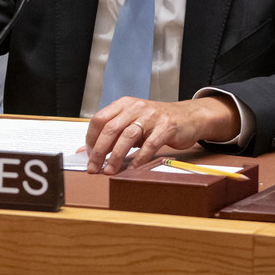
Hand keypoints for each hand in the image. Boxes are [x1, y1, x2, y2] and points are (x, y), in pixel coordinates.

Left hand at [84, 95, 240, 174]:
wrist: (188, 117)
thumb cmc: (156, 122)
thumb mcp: (132, 123)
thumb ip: (112, 135)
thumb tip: (85, 152)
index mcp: (124, 104)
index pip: (99, 119)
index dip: (91, 139)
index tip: (88, 155)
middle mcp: (136, 107)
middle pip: (110, 129)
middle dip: (99, 151)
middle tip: (93, 167)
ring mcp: (152, 116)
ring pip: (127, 136)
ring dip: (115, 156)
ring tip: (109, 171)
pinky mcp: (166, 127)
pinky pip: (149, 145)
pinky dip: (139, 159)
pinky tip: (132, 168)